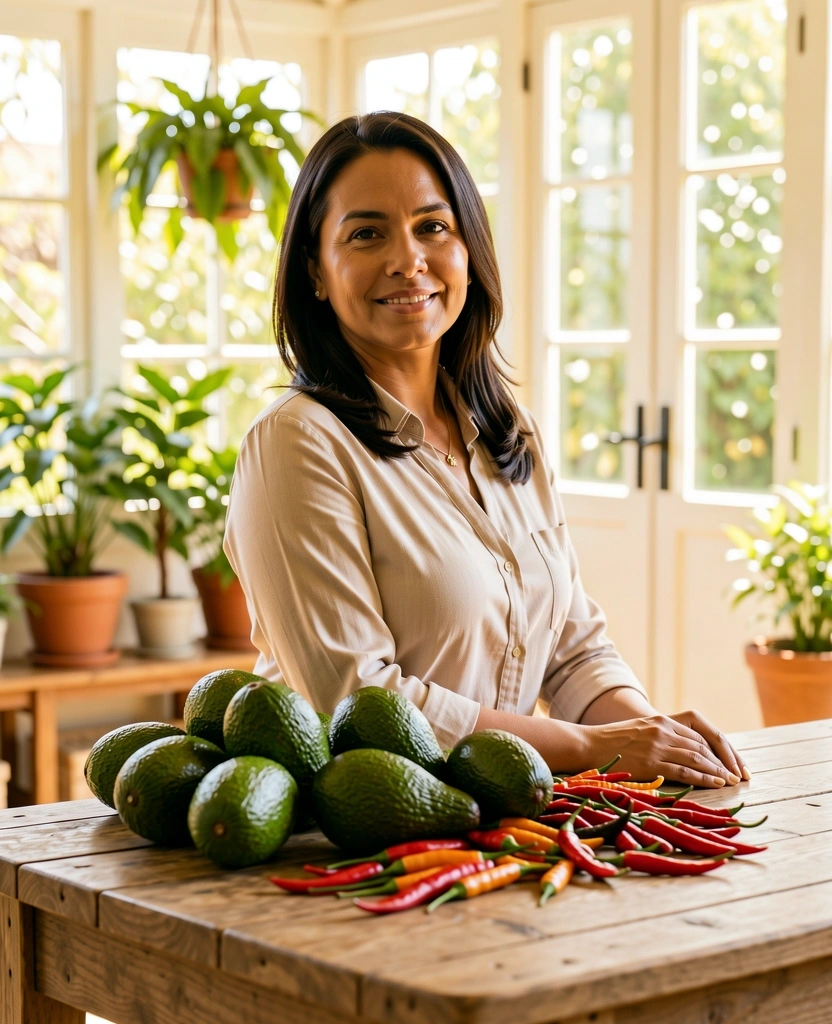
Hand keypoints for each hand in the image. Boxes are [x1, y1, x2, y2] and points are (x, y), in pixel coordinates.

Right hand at [584, 710, 749, 787]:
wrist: (588, 744)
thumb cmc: (612, 741)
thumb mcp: (640, 730)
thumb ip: (661, 736)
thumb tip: (683, 753)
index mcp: (662, 720)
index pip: (701, 734)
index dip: (720, 749)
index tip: (731, 762)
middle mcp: (663, 730)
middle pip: (703, 746)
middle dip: (724, 761)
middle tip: (738, 775)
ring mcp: (657, 746)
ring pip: (697, 758)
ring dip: (718, 771)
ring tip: (730, 781)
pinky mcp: (651, 762)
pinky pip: (684, 771)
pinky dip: (703, 778)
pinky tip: (715, 784)